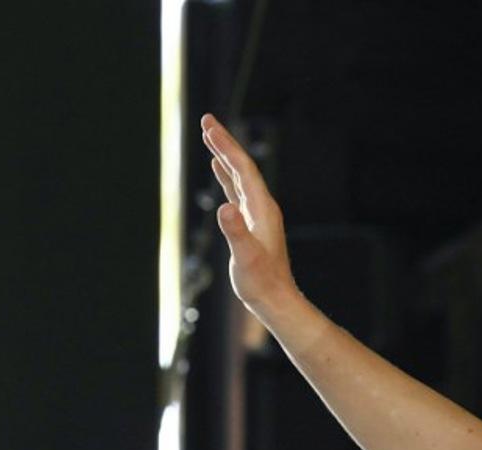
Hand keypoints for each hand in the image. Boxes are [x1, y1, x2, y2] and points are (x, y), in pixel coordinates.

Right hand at [200, 114, 294, 312]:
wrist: (275, 299)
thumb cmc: (260, 281)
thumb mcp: (245, 257)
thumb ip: (235, 232)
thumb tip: (224, 207)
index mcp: (262, 209)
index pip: (243, 169)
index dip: (226, 146)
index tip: (209, 126)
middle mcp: (261, 207)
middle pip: (242, 167)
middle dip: (224, 142)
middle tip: (206, 120)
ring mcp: (257, 213)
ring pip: (239, 176)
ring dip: (224, 155)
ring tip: (210, 136)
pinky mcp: (250, 223)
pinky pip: (237, 190)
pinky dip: (226, 175)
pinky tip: (218, 168)